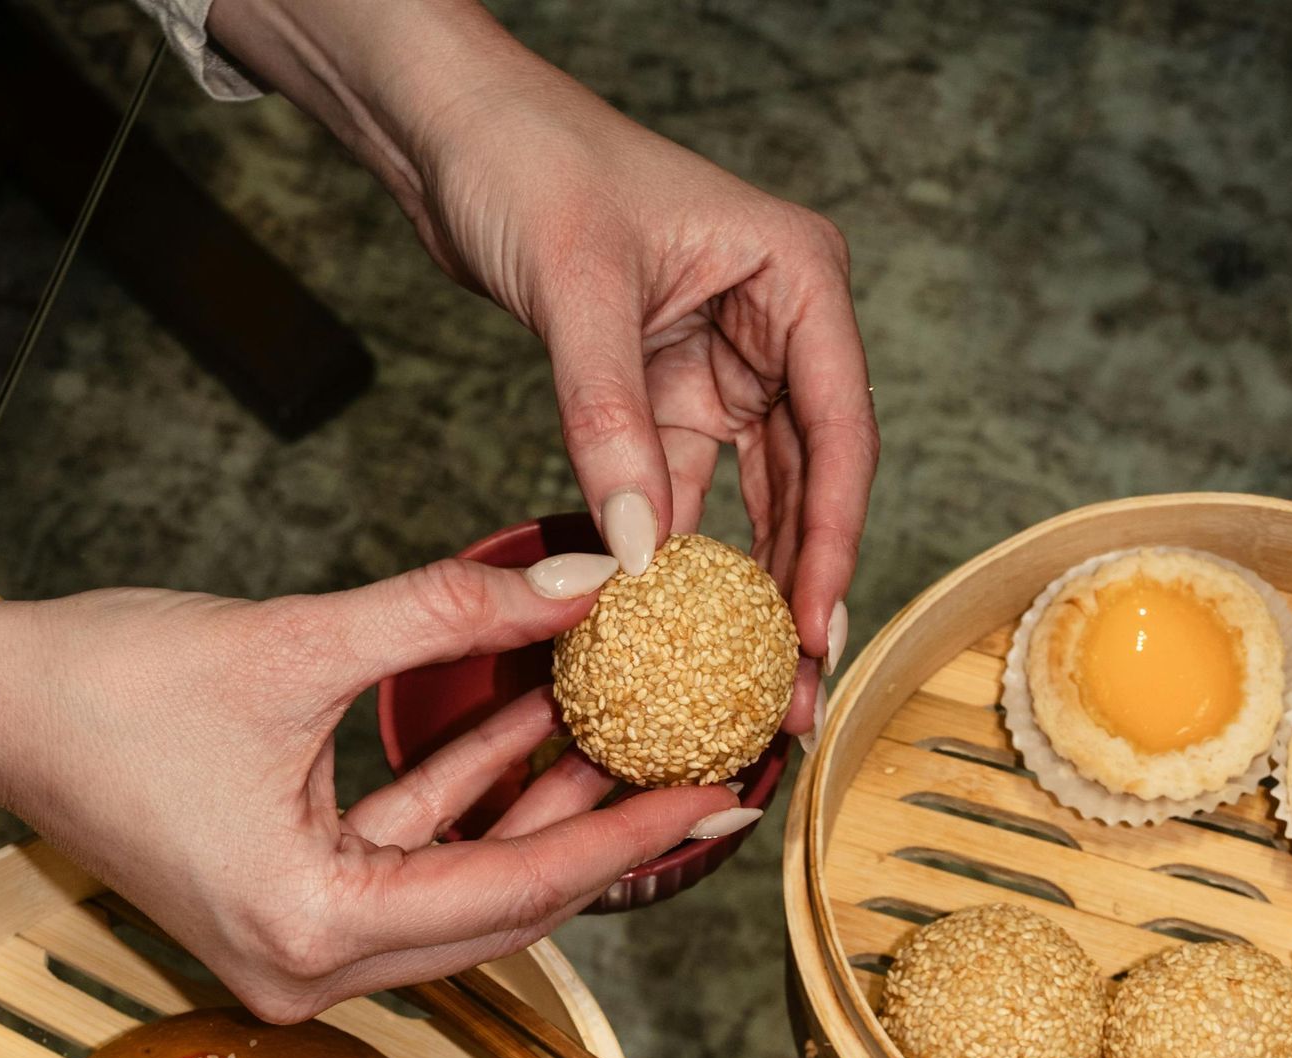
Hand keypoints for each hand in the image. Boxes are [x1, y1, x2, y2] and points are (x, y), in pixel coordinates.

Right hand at [0, 572, 730, 1021]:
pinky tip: (534, 728)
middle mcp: (313, 968)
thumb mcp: (295, 641)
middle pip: (504, 909)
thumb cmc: (96, 689)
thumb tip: (583, 582)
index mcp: (315, 929)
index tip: (719, 797)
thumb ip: (449, 616)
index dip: (628, 837)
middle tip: (702, 770)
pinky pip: (410, 860)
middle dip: (604, 833)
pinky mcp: (289, 910)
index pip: (515, 891)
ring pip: (464, 887)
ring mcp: (300, 950)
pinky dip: (469, 800)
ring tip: (636, 736)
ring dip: (540, 811)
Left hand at [210, 0, 876, 704]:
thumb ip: (611, 424)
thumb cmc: (528, 161)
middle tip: (796, 694)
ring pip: (756, 502)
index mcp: (797, 279)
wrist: (452, 129)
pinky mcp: (667, 397)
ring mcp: (726, 366)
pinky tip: (675, 636)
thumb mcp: (577, 292)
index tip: (811, 629)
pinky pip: (686, 498)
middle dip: (800, 591)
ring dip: (747, 593)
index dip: (830, 541)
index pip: (839, 432)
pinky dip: (676, 563)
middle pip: (811, 483)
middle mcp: (778, 327)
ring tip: (750, 688)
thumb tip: (639, 558)